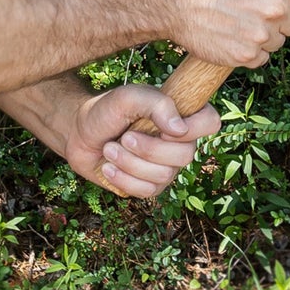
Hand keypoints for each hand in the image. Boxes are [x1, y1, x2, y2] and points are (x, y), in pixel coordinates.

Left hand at [65, 84, 220, 197]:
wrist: (80, 135)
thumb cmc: (107, 111)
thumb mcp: (128, 97)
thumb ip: (157, 104)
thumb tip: (180, 129)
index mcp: (181, 115)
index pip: (210, 122)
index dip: (193, 128)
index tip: (164, 126)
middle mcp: (179, 142)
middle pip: (186, 155)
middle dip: (149, 149)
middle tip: (124, 137)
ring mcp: (166, 166)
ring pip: (163, 175)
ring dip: (129, 162)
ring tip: (110, 149)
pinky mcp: (149, 186)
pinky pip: (147, 192)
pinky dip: (123, 179)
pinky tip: (109, 167)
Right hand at [173, 0, 289, 67]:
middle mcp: (276, 10)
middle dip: (281, 18)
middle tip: (257, 9)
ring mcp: (262, 35)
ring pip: (277, 41)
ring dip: (264, 35)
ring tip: (239, 21)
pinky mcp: (246, 57)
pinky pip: (260, 58)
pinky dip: (250, 51)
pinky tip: (232, 36)